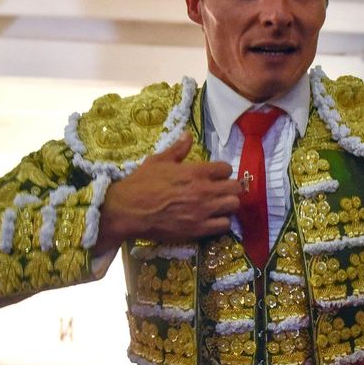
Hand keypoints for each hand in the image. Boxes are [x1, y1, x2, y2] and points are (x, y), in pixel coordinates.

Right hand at [93, 133, 240, 251]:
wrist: (128, 210)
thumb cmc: (141, 183)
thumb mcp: (158, 161)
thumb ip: (178, 149)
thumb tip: (188, 134)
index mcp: (195, 172)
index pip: (226, 168)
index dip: (222, 171)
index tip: (216, 175)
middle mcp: (204, 190)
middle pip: (235, 188)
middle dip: (230, 187)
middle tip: (221, 190)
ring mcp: (203, 211)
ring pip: (233, 206)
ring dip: (228, 205)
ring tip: (219, 205)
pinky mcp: (198, 229)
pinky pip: (224, 226)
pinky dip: (221, 222)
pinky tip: (213, 219)